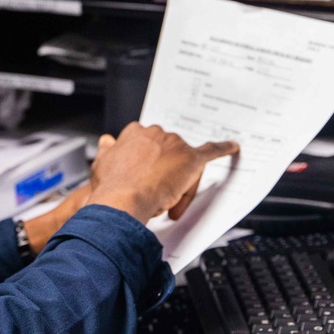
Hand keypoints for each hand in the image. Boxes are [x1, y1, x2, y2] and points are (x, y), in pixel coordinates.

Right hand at [24, 122, 237, 254]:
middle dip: (165, 175)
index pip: (149, 147)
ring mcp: (174, 144)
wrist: (122, 200)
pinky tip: (232, 147)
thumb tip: (107, 142)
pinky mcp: (192, 158)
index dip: (148, 166)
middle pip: (169, 155)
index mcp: (135, 133)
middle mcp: (156, 134)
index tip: (144, 176)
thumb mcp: (101, 164)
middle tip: (154, 194)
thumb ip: (107, 151)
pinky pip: (211, 151)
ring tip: (165, 200)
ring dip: (178, 183)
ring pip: (184, 164)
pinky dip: (223, 149)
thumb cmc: (111, 186)